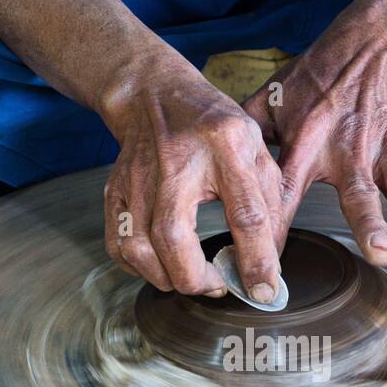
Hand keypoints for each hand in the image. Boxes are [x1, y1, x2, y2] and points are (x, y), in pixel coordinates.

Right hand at [103, 71, 284, 302]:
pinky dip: (140, 269)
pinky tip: (163, 264)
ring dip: (168, 278)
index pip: (245, 214)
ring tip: (193, 276)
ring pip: (139, 249)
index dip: (257, 261)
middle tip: (219, 284)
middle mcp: (177, 162)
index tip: (264, 291)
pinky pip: (118, 247)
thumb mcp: (257, 150)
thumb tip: (269, 266)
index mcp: (225, 146)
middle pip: (174, 238)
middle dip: (198, 279)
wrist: (154, 94)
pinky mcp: (114, 190)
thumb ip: (272, 205)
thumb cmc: (213, 126)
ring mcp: (138, 177)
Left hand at [242, 37, 386, 264]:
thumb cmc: (308, 81)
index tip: (266, 277)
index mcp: (303, 146)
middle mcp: (345, 150)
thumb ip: (243, 141)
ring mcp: (381, 148)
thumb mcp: (267, 101)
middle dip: (371, 225)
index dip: (272, 234)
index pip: (283, 196)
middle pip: (357, 194)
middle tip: (382, 256)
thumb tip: (209, 183)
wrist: (363, 42)